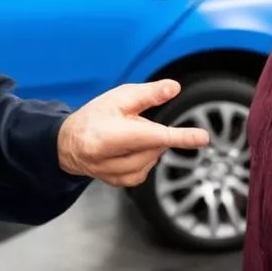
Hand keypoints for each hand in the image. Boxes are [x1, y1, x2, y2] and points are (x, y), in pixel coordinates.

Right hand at [57, 79, 209, 186]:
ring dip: (149, 145)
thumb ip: (148, 94)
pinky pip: (147, 168)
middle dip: (153, 133)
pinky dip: (145, 156)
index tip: (202, 138)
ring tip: (126, 135)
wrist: (70, 143)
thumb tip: (173, 88)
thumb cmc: (93, 117)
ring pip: (154, 158)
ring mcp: (118, 175)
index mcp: (112, 136)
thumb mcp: (119, 97)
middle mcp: (113, 160)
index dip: (181, 137)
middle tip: (132, 122)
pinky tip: (128, 148)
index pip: (155, 136)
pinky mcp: (123, 182)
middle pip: (156, 146)